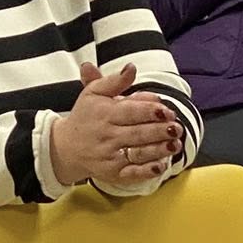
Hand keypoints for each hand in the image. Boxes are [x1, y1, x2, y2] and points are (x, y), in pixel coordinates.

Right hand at [47, 63, 183, 188]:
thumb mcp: (94, 93)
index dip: (151, 111)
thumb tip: (131, 68)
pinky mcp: (113, 173)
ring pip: (138, 153)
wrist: (65, 148)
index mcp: (104, 113)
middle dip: (160, 131)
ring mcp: (110, 156)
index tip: (167, 110)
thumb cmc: (86, 117)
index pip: (130, 111)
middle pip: (138, 133)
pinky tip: (161, 165)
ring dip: (159, 150)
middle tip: (177, 127)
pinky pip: (132, 174)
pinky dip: (147, 171)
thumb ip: (115, 81)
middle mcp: (107, 135)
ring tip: (175, 144)